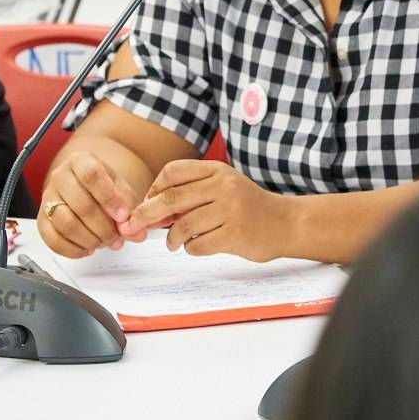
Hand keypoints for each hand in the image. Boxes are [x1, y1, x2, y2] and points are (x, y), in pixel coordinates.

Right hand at [37, 147, 144, 258]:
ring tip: (104, 243)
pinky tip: (88, 249)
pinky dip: (73, 250)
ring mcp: (48, 198)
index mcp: (80, 161)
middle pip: (80, 204)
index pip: (91, 176)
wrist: (88, 186)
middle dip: (103, 227)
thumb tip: (136, 233)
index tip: (123, 216)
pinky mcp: (42, 220)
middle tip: (117, 238)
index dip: (109, 198)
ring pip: (66, 223)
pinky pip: (53, 240)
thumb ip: (131, 211)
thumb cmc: (105, 187)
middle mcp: (60, 177)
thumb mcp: (122, 191)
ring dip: (89, 239)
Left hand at [121, 161, 293, 261]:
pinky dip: (191, 249)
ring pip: (182, 225)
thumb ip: (191, 194)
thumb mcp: (223, 188)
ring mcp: (230, 210)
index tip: (147, 204)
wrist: (285, 223)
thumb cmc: (248, 207)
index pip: (173, 172)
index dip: (154, 189)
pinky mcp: (235, 235)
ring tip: (173, 243)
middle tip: (133, 226)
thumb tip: (150, 211)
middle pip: (171, 198)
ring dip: (171, 238)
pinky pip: (198, 245)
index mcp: (217, 170)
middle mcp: (223, 186)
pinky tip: (196, 246)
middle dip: (146, 214)